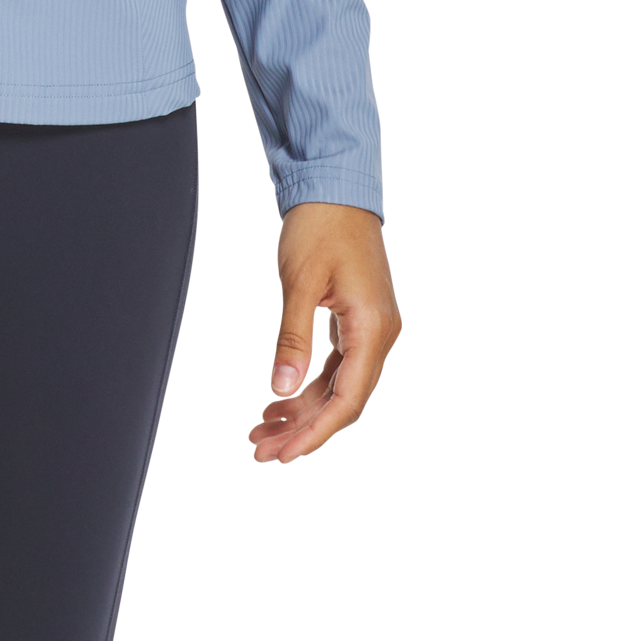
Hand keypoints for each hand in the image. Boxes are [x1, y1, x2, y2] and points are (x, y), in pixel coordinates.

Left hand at [248, 200, 400, 463]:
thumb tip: (281, 389)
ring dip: (302, 410)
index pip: (348, 399)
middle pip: (344, 400)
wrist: (334, 186)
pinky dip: (308, 384)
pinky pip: (336, 365)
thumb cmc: (320, 226)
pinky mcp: (356, 319)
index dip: (316, 431)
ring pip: (338, 385)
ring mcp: (370, 327)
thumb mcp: (300, 282)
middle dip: (303, 429)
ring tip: (261, 429)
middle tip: (261, 449)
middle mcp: (380, 333)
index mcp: (373, 328)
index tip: (284, 453)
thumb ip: (292, 338)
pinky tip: (279, 399)